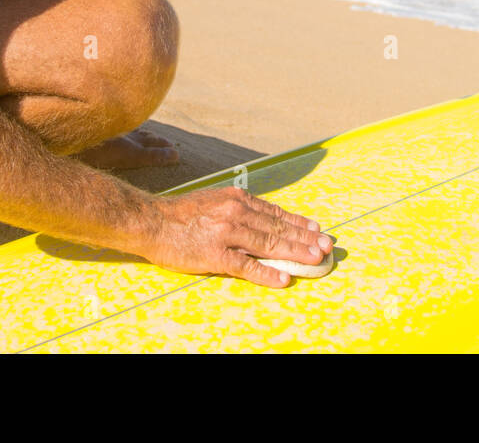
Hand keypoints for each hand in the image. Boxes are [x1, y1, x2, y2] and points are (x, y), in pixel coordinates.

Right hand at [143, 186, 332, 287]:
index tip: (317, 230)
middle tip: (327, 246)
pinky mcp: (215, 255)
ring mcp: (226, 234)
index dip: (299, 223)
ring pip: (269, 245)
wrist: (151, 221)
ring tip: (315, 260)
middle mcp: (236, 213)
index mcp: (237, 199)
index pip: (275, 213)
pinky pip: (246, 266)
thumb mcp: (214, 200)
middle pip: (278, 228)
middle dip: (306, 238)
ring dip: (295, 253)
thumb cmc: (181, 213)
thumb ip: (238, 209)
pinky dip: (267, 273)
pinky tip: (283, 279)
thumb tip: (265, 220)